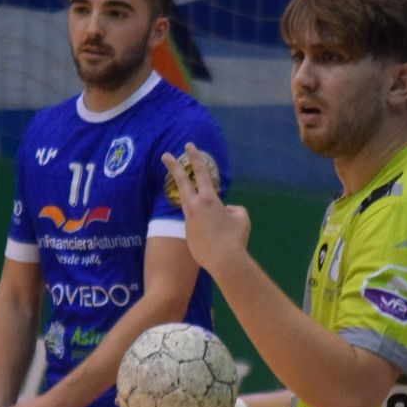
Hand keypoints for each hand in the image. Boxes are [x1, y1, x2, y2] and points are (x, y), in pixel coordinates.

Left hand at [161, 143, 250, 276]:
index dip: (196, 157)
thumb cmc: (235, 238)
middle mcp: (195, 206)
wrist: (223, 260)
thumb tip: (225, 211)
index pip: (202, 172)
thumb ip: (233, 209)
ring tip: (192, 194)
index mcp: (209, 199)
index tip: (189, 146)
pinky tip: (214, 236)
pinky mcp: (187, 233)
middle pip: (181, 182)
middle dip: (173, 166)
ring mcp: (189, 220)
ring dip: (188, 195)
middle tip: (165, 155)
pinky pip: (196, 222)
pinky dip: (204, 224)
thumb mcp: (241, 218)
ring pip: (186, 202)